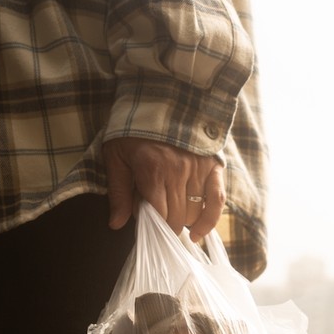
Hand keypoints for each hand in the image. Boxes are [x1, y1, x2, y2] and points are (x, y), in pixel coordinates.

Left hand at [103, 137, 225, 240]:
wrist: (159, 101)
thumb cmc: (132, 133)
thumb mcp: (116, 158)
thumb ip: (118, 192)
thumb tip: (116, 224)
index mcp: (153, 171)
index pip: (158, 216)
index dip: (153, 227)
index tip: (148, 229)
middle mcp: (178, 172)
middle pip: (176, 217)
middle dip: (166, 226)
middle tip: (159, 222)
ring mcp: (197, 170)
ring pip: (194, 212)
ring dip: (183, 221)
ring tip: (174, 218)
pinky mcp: (213, 166)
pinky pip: (217, 200)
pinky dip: (209, 219)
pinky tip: (197, 232)